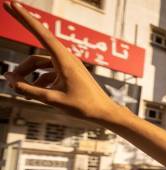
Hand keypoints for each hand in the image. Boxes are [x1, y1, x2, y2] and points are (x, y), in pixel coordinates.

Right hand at [3, 1, 117, 120]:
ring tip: (17, 89)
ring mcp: (67, 65)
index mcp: (64, 60)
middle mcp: (66, 58)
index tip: (12, 4)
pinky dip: (37, 80)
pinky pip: (47, 72)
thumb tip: (9, 80)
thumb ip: (29, 89)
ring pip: (39, 64)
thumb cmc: (83, 106)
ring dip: (27, 74)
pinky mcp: (68, 73)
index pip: (40, 34)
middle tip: (8, 36)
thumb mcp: (52, 99)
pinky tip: (31, 93)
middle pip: (35, 54)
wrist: (105, 112)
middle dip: (21, 58)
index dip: (25, 18)